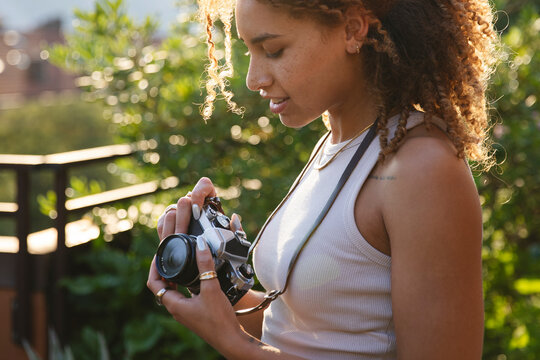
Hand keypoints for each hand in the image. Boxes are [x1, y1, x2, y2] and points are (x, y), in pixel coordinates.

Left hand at [148, 177, 243, 349]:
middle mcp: (176, 309)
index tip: (160, 254)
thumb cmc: (219, 319)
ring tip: (180, 262)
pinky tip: (195, 278)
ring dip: (173, 277)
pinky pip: (182, 296)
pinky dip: (183, 285)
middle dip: (163, 270)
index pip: (154, 283)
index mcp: (174, 304)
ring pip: (172, 292)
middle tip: (170, 255)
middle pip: (161, 287)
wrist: (231, 340)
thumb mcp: (212, 288)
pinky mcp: (193, 314)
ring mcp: (184, 313)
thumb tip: (200, 244)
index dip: (154, 267)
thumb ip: (205, 265)